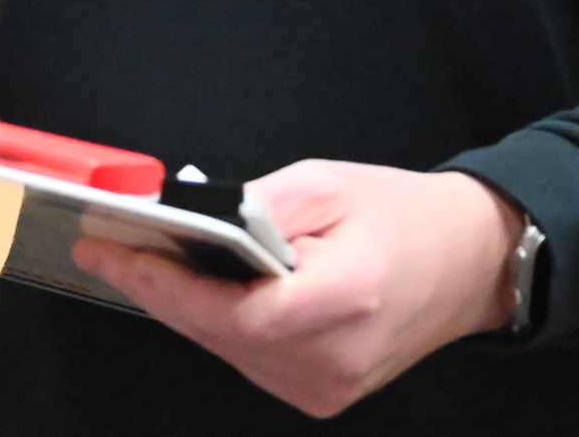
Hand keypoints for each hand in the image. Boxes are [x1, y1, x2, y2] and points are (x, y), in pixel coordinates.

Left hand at [72, 161, 522, 416]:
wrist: (469, 261)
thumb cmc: (405, 215)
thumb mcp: (328, 183)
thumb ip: (257, 204)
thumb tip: (190, 219)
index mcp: (342, 300)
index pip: (231, 312)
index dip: (161, 285)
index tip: (108, 250)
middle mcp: (333, 359)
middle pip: (218, 333)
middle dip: (159, 289)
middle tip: (112, 248)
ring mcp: (328, 388)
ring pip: (228, 350)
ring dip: (187, 309)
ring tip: (149, 262)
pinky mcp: (323, 396)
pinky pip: (250, 360)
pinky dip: (221, 325)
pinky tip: (204, 290)